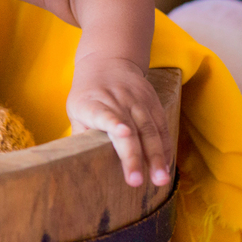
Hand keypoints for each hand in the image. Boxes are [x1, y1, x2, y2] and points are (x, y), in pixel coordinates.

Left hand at [67, 55, 171, 187]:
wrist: (108, 61)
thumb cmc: (88, 95)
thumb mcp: (76, 110)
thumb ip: (80, 135)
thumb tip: (78, 161)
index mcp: (93, 103)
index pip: (104, 113)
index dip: (113, 122)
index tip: (122, 132)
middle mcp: (117, 101)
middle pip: (130, 129)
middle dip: (134, 156)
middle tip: (136, 181)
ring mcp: (137, 101)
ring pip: (150, 129)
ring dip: (156, 156)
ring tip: (160, 180)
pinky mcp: (152, 102)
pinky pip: (161, 127)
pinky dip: (164, 149)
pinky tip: (165, 166)